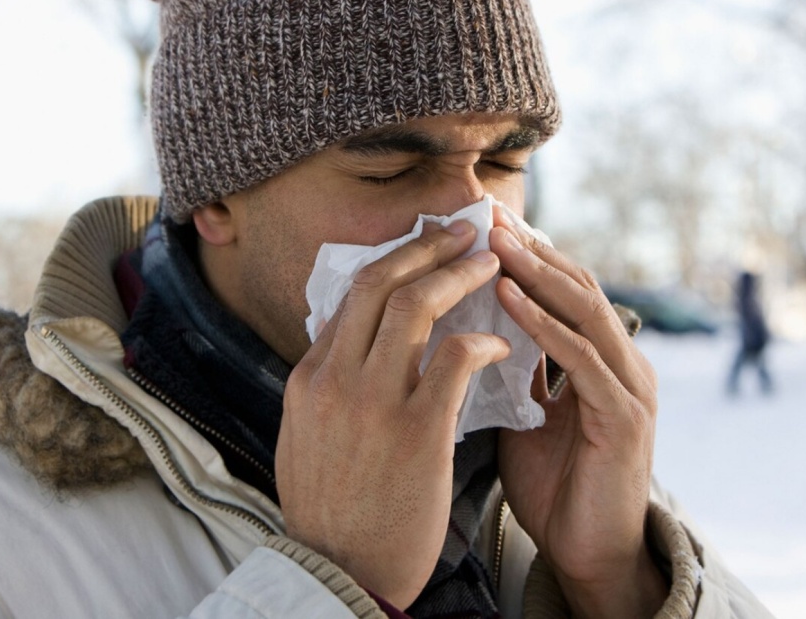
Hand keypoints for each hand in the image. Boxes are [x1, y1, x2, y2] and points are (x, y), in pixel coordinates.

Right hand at [275, 221, 508, 609]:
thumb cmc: (329, 510)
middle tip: (462, 230)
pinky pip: (457, 358)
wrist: (338, 574)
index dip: (393, 262)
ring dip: (458, 274)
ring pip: (416, 306)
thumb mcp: (305, 437)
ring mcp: (374, 402)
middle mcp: (334, 379)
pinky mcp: (418, 431)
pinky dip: (482, 338)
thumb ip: (326, 386)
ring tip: (490, 262)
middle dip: (424, 246)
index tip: (423, 247)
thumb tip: (347, 344)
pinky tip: (500, 343)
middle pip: (379, 283)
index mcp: (308, 378)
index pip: (349, 298)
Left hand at [490, 208, 666, 617]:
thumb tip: (469, 328)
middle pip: (576, 286)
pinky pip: (580, 358)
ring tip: (496, 242)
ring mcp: (629, 387)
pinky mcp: (624, 418)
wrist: (587, 555)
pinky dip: (542, 323)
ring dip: (536, 272)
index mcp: (598, 360)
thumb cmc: (554, 485)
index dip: (525, 255)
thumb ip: (511, 370)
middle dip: (531, 249)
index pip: (562, 291)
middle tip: (488, 215)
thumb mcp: (525, 415)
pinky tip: (507, 296)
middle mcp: (621, 363)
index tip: (482, 225)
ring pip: (583, 309)